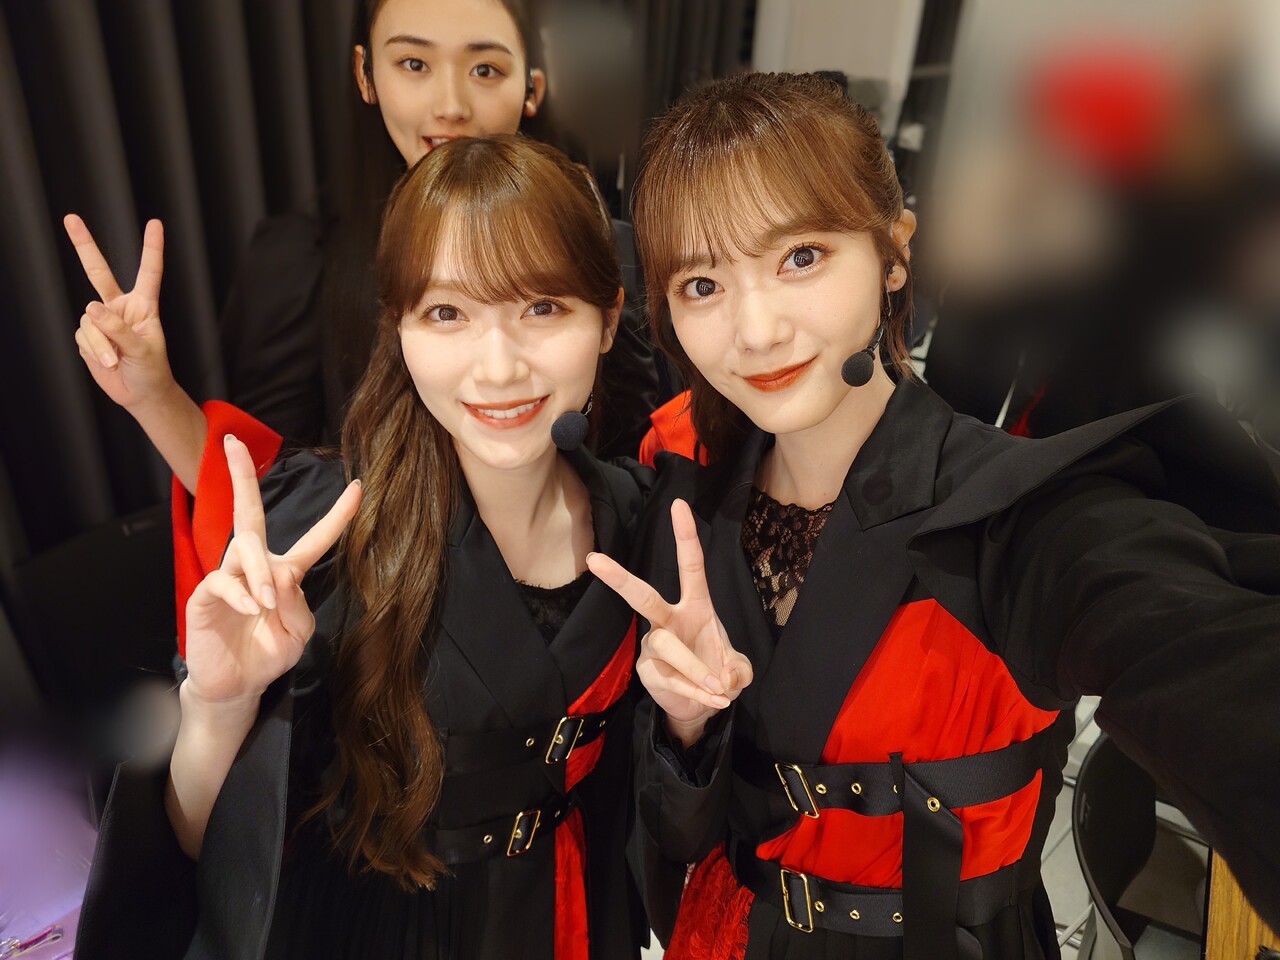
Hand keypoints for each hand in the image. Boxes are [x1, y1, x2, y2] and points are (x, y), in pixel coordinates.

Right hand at [64, 214, 176, 410]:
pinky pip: (83, 336)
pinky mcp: (88, 335)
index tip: (155, 223)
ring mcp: (101, 320)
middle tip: (71, 218)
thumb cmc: (151, 370)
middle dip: (84, 245)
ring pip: (89, 320)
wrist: (140, 393)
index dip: (151, 248)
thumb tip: (91, 308)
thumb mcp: (143, 350)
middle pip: (98, 272)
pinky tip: (107, 361)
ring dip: (100, 343)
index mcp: (144, 305)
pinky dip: (94, 350)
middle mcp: (120, 307)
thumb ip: (118, 329)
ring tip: (116, 359)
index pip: (148, 272)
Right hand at [183, 436, 360, 706]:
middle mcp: (255, 567)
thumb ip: (299, 604)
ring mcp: (228, 578)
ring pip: (244, 550)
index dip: (337, 515)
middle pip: (249, 513)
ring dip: (260, 574)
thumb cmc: (269, 655)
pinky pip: (222, 581)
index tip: (358, 487)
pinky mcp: (205, 595)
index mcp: (285, 572)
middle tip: (233, 443)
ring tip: (268, 604)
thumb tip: (283, 577)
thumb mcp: (298, 632)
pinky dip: (241, 593)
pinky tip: (253, 609)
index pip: (314, 538)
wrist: (238, 685)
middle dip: (242, 476)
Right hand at [587, 499, 752, 744]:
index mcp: (696, 606)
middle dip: (620, 578)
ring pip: (665, 645)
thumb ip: (738, 671)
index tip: (678, 505)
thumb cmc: (718, 672)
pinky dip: (695, 691)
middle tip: (595, 561)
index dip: (685, 536)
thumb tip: (724, 677)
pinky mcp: (646, 670)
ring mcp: (653, 644)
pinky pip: (668, 677)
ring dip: (695, 668)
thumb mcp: (739, 671)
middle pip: (643, 596)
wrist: (701, 706)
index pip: (690, 566)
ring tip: (719, 688)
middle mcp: (669, 619)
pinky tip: (712, 699)